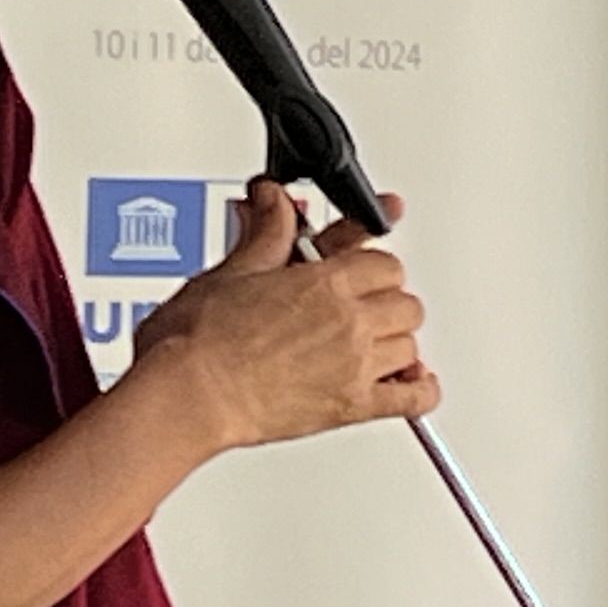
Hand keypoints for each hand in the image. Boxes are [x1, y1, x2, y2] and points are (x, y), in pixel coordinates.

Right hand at [129, 177, 435, 443]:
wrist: (187, 395)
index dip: (369, 259)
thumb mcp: (233, 271)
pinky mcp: (352, 407)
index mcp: (324, 284)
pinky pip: (414, 399)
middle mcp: (348, 323)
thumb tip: (274, 199)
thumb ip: (268, 234)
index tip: (368, 255)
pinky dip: (420, 390)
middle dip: (383, 299)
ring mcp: (355, 366)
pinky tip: (411, 382)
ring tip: (372, 340)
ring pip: (410, 344)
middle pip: (403, 302)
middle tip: (359, 302)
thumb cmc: (197, 341)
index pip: (381, 260)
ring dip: (396, 340)